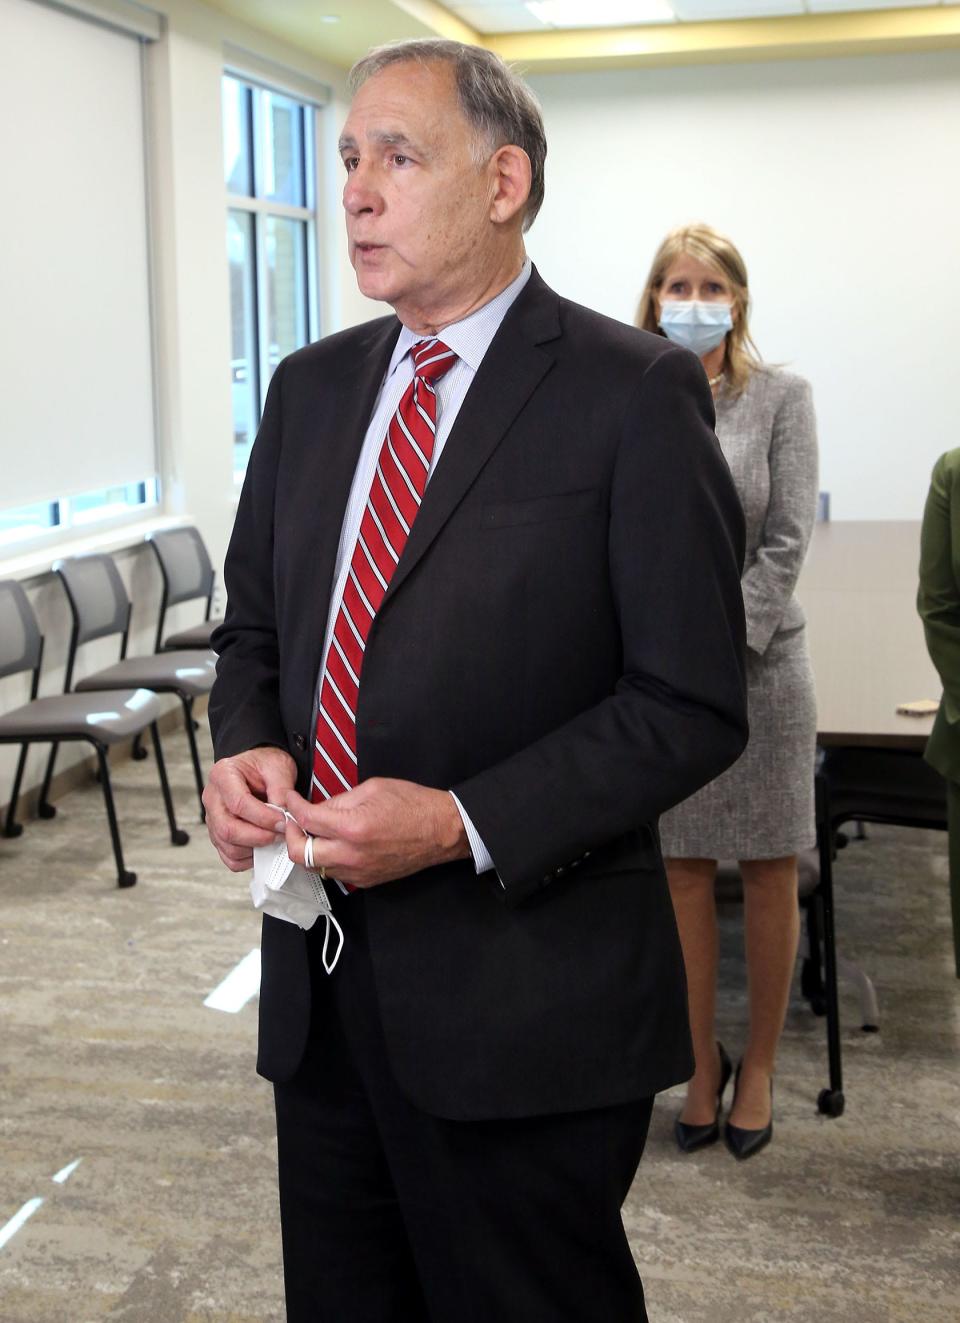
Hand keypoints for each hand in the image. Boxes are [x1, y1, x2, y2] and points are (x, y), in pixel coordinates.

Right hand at [203, 746, 297, 871]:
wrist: (259, 769)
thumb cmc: (265, 766)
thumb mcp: (278, 767)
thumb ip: (282, 791)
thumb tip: (285, 818)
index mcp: (223, 775)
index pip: (238, 803)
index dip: (263, 817)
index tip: (283, 822)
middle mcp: (212, 798)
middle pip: (227, 828)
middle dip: (258, 837)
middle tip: (281, 835)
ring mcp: (213, 819)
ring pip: (228, 846)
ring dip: (255, 849)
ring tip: (275, 839)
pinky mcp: (218, 835)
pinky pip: (229, 857)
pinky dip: (248, 858)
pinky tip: (264, 847)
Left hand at [283, 777, 469, 888]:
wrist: (442, 830)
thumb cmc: (413, 804)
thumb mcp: (372, 788)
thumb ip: (339, 800)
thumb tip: (316, 808)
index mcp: (352, 826)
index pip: (306, 820)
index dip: (292, 807)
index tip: (289, 801)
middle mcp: (352, 854)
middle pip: (300, 854)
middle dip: (291, 836)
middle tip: (294, 822)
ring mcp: (358, 871)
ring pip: (314, 868)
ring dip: (308, 850)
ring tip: (312, 833)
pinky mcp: (366, 880)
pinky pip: (335, 873)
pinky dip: (327, 860)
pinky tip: (333, 845)